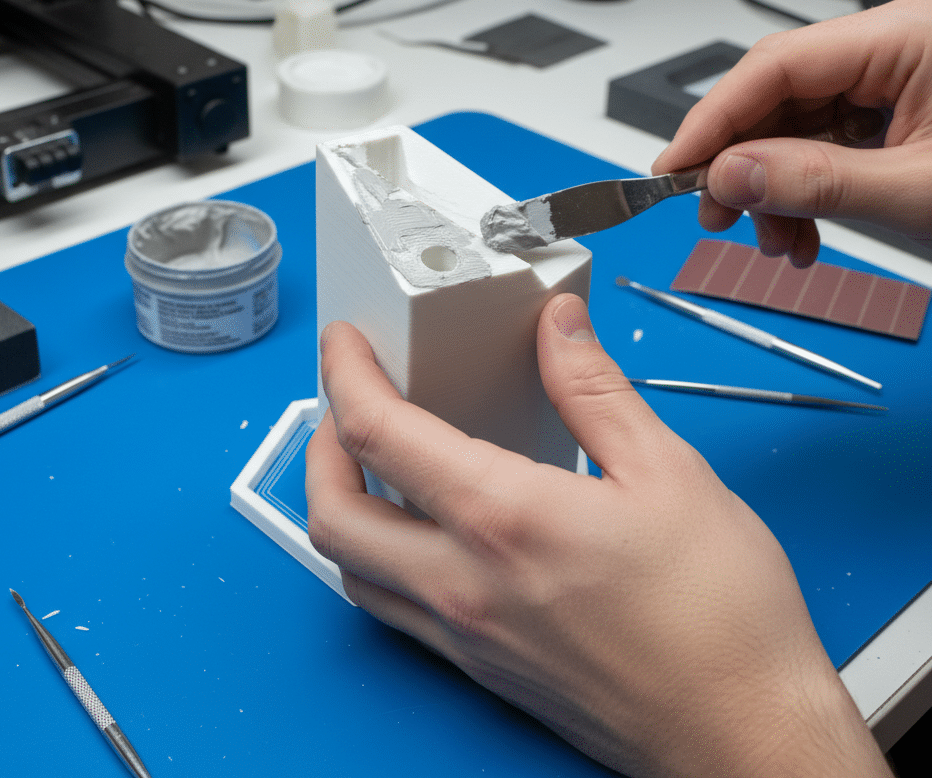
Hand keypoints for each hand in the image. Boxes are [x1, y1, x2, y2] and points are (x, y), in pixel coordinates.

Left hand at [305, 296, 889, 777]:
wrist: (744, 736)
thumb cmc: (722, 614)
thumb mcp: (668, 472)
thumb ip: (594, 389)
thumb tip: (558, 326)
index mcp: (505, 518)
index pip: (379, 434)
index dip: (345, 375)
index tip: (344, 344)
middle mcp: (464, 583)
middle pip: (331, 511)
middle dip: (319, 444)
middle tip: (347, 404)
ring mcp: (465, 635)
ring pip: (350, 569)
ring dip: (339, 504)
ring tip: (372, 460)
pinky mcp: (480, 668)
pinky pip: (392, 608)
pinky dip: (377, 555)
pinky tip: (421, 530)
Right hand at [653, 0, 931, 266]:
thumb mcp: (918, 193)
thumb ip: (814, 181)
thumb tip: (726, 174)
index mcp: (910, 37)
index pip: (775, 64)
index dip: (712, 119)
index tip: (673, 170)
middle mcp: (896, 49)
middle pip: (778, 95)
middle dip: (741, 164)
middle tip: (716, 217)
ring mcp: (895, 82)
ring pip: (795, 128)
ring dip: (772, 191)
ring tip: (778, 242)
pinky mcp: (896, 115)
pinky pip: (824, 146)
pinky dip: (803, 194)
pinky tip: (805, 234)